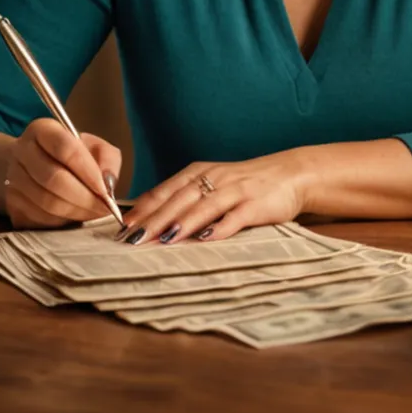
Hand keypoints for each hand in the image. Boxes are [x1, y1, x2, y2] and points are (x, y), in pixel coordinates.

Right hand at [4, 117, 121, 228]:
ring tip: (94, 213)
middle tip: (104, 208)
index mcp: (42, 129)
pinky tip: (76, 217)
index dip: (87, 171)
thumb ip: (108, 159)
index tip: (105, 190)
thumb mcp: (95, 146)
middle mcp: (22, 151)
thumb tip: (108, 184)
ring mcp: (12, 179)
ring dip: (76, 212)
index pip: (65, 148)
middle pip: (54, 179)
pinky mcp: (11, 204)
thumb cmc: (72, 155)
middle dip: (84, 198)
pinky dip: (62, 223)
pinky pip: (39, 219)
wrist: (36, 166)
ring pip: (47, 202)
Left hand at [118, 150, 308, 245]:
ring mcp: (235, 190)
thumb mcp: (213, 184)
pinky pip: (235, 217)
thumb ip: (186, 198)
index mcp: (199, 173)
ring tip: (161, 239)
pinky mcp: (255, 204)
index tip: (121, 227)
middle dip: (154, 220)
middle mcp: (214, 178)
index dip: (142, 209)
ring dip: (181, 223)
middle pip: (178, 200)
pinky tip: (207, 239)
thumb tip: (150, 220)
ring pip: (203, 207)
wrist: (290, 174)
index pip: (164, 191)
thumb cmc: (245, 184)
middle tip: (132, 239)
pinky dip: (220, 227)